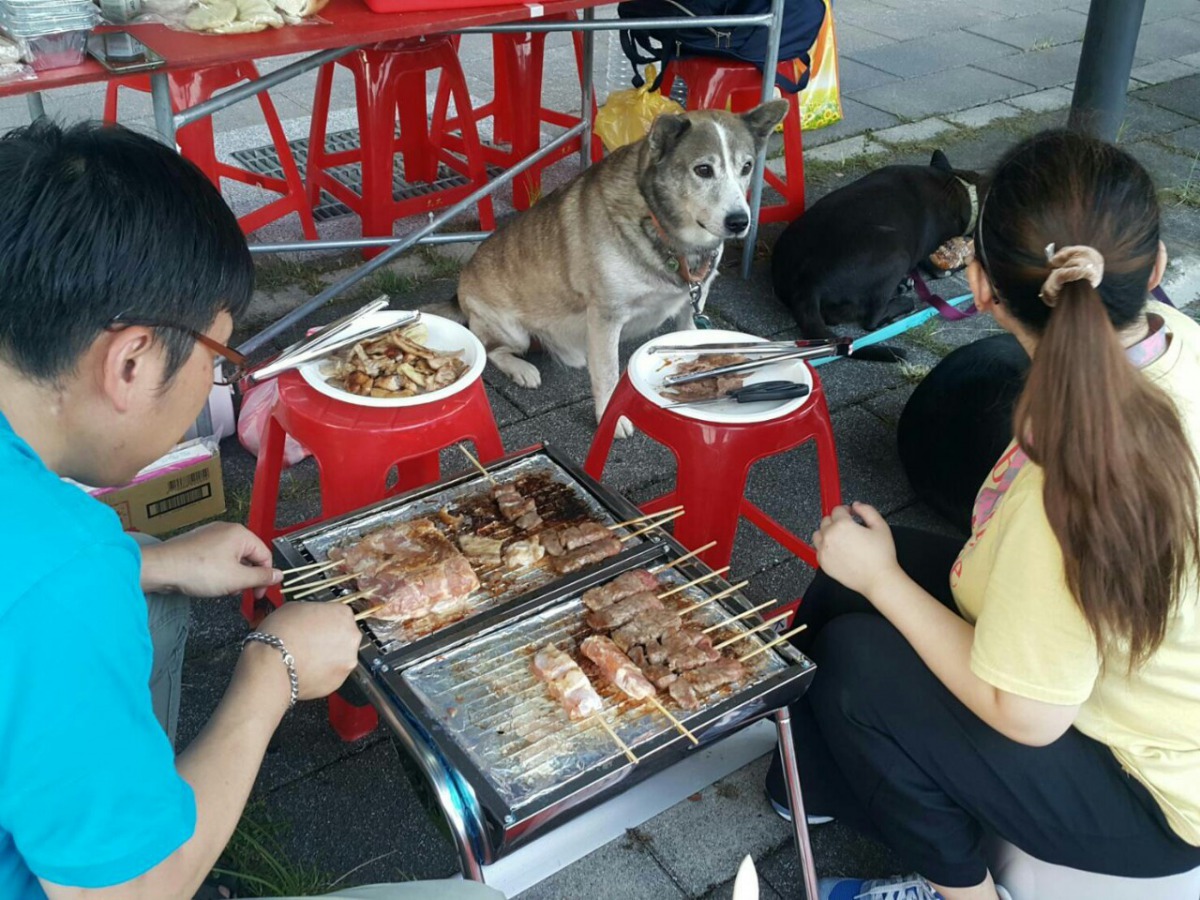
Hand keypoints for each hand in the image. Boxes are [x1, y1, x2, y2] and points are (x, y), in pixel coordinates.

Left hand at [142, 522, 281, 598]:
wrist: (162, 568)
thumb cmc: (197, 570)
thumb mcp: (237, 579)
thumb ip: (261, 577)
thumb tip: (279, 575)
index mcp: (241, 534)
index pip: (265, 556)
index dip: (264, 578)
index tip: (258, 594)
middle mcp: (227, 530)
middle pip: (248, 556)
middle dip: (246, 577)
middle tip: (239, 592)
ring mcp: (210, 535)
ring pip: (232, 558)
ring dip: (232, 576)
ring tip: (221, 588)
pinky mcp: (197, 543)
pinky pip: (216, 557)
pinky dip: (218, 571)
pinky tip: (209, 582)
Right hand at [256, 601, 360, 700]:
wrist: (272, 665)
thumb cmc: (280, 634)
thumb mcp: (294, 607)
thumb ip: (312, 611)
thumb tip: (311, 616)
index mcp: (343, 614)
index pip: (340, 614)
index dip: (325, 620)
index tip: (317, 625)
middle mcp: (351, 636)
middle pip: (344, 636)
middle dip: (330, 639)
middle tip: (310, 642)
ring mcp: (348, 660)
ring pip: (340, 656)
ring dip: (328, 657)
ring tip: (306, 657)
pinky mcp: (339, 681)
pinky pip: (333, 674)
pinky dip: (322, 673)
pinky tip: (306, 669)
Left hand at [812, 502, 902, 600]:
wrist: (878, 579)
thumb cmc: (881, 556)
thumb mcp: (880, 526)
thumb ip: (867, 510)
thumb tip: (856, 505)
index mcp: (843, 525)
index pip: (837, 510)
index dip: (845, 510)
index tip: (850, 514)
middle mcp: (830, 537)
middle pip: (826, 520)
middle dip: (836, 520)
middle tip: (847, 527)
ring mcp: (824, 550)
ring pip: (818, 534)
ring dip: (827, 533)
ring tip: (840, 538)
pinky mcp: (823, 563)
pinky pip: (818, 549)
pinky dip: (824, 547)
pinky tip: (837, 550)